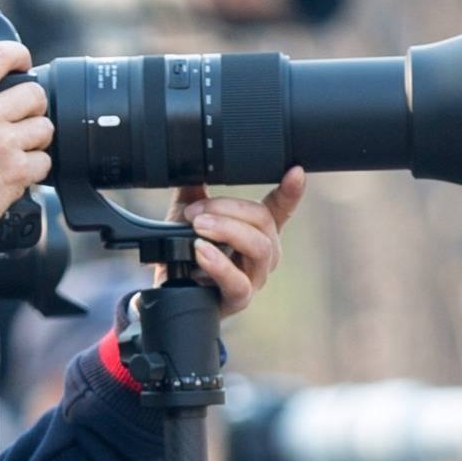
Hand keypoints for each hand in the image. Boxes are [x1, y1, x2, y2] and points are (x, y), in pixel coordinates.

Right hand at [0, 39, 51, 237]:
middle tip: (23, 114)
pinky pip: (45, 161)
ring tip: (21, 145)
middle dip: (32, 103)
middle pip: (35, 93)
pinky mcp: (16, 174)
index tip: (21, 62)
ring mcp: (4, 146)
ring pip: (45, 127)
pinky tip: (19, 170)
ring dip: (37, 135)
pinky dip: (36, 166)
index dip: (18, 54)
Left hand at [169, 172, 306, 311]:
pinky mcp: (239, 299)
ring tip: (198, 228)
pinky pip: (238, 282)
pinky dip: (219, 264)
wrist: (165, 289)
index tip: (296, 171)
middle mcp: (263, 253)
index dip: (291, 190)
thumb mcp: (187, 214)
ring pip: (258, 247)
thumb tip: (190, 161)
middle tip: (195, 212)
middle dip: (228, 209)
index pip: (280, 207)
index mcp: (256, 230)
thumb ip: (194, 189)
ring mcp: (254, 277)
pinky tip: (201, 252)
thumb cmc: (184, 252)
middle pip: (263, 220)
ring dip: (226, 231)